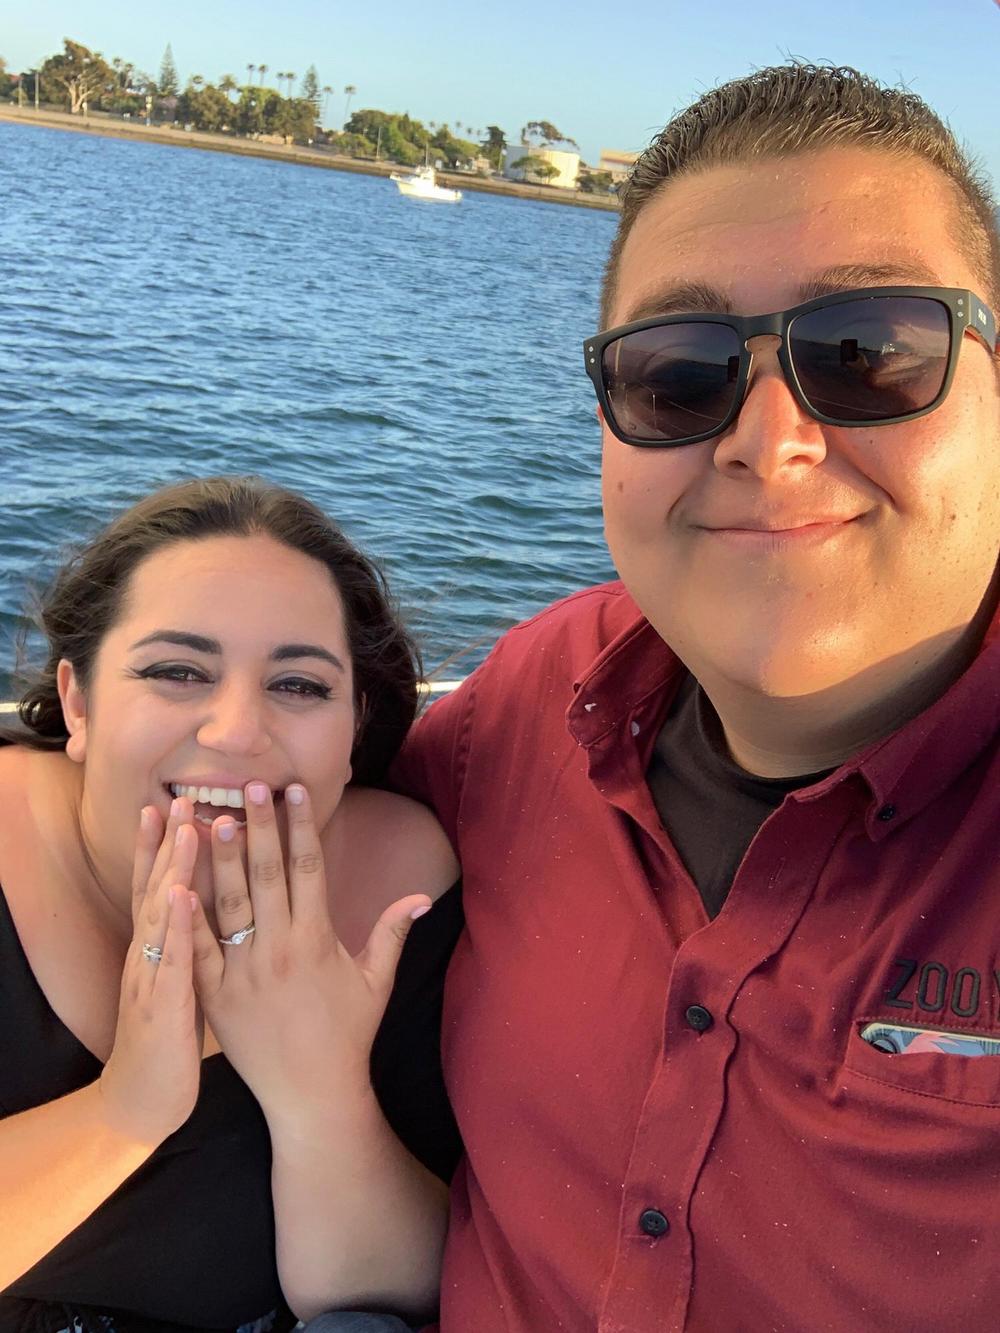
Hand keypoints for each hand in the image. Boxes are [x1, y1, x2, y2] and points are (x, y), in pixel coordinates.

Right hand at [99, 800, 203, 1145]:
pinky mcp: (163, 1006)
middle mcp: (151, 953)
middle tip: (177, 796)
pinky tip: (182, 898)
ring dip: (172, 871)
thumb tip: (207, 905)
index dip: (162, 846)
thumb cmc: (168, 1036)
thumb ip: (190, 942)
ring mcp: (154, 976)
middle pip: (157, 887)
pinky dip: (176, 928)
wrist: (143, 1097)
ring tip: (187, 829)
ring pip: (163, 915)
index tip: (171, 802)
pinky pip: (173, 961)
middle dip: (167, 842)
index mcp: (160, 946)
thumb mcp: (180, 982)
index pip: (159, 885)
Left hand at [190, 781, 430, 1127]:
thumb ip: (393, 932)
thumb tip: (422, 895)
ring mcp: (244, 972)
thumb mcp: (376, 982)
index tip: (294, 792)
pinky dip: (185, 916)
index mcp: (318, 940)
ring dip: (220, 857)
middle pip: (266, 875)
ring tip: (212, 815)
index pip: (309, 869)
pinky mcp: (215, 996)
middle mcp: (280, 950)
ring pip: (229, 903)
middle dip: (258, 826)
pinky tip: (173, 882)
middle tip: (249, 784)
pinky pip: (197, 949)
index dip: (302, 827)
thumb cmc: (348, 1036)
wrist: (311, 1095)